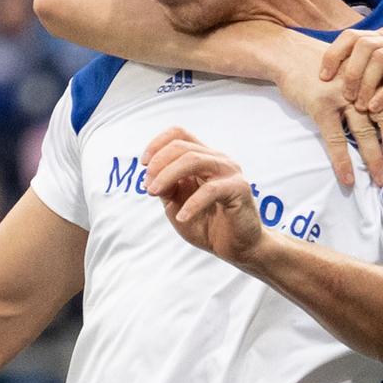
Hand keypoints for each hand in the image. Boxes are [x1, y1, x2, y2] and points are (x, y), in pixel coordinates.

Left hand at [143, 127, 265, 266]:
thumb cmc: (208, 224)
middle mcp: (218, 159)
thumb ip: (165, 189)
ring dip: (168, 176)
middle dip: (158, 164)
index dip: (157, 144)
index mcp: (204, 158)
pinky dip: (191, 204)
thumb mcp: (177, 205)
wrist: (238, 247)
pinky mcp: (239, 189)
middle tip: (148, 187)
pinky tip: (182, 217)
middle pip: (182, 147)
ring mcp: (230, 172)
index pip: (179, 134)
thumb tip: (151, 177)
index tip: (143, 164)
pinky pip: (210, 190)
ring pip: (194, 160)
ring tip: (155, 193)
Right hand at [276, 59, 382, 187]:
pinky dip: (342, 161)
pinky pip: (336, 139)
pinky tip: (348, 178)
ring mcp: (343, 96)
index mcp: (375, 74)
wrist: (290, 54)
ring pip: (364, 132)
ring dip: (374, 159)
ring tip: (380, 179)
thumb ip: (373, 83)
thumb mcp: (354, 66)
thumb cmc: (326, 65)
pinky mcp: (322, 106)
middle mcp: (363, 84)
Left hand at [321, 18, 382, 113]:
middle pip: (362, 46)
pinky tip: (376, 108)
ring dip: (364, 84)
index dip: (334, 54)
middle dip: (347, 71)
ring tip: (358, 105)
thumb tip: (359, 57)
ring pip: (379, 59)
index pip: (352, 36)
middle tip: (342, 95)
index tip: (322, 75)